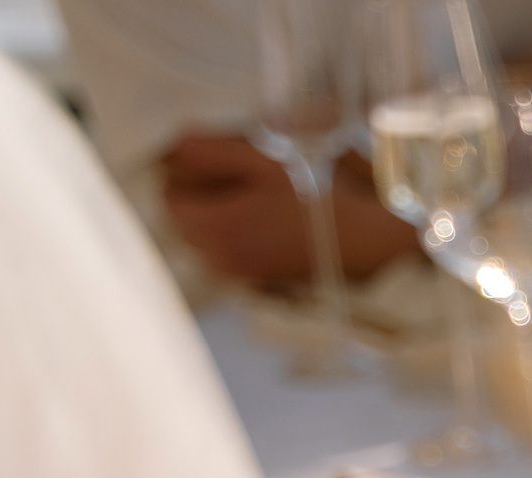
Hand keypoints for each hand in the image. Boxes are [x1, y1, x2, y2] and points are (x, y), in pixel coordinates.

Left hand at [161, 134, 421, 287]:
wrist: (365, 240)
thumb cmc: (317, 196)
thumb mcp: (263, 161)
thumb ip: (209, 151)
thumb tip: (171, 145)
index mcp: (215, 226)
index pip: (167, 196)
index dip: (182, 172)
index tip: (210, 158)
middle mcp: (217, 256)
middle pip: (179, 218)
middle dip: (195, 193)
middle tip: (232, 173)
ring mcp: (236, 271)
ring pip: (199, 236)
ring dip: (212, 213)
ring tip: (248, 195)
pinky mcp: (253, 279)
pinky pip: (221, 251)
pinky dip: (229, 232)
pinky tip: (260, 218)